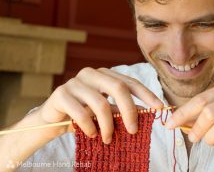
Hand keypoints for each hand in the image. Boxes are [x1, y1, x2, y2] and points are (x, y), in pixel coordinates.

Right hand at [38, 67, 162, 143]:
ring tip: (107, 139)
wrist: (54, 118)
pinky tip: (92, 134)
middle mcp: (91, 74)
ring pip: (100, 103)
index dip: (147, 94)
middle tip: (134, 130)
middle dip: (130, 110)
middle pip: (119, 87)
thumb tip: (146, 115)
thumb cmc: (84, 114)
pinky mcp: (61, 93)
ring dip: (107, 126)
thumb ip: (121, 110)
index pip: (130, 82)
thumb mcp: (105, 111)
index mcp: (105, 75)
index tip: (160, 107)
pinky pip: (81, 112)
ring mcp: (75, 82)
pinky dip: (89, 127)